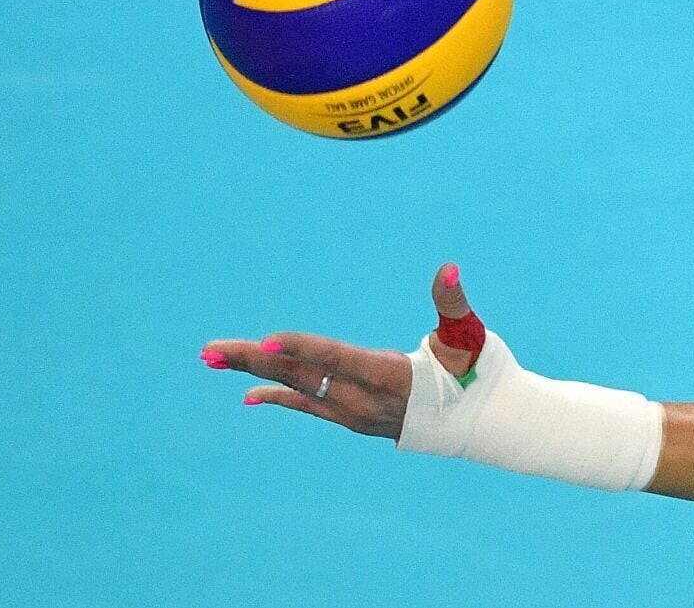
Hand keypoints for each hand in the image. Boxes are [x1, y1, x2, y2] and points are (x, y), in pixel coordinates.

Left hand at [199, 262, 485, 440]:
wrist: (484, 423)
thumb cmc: (479, 373)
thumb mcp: (470, 336)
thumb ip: (453, 304)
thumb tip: (449, 269)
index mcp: (391, 377)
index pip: (338, 360)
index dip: (303, 350)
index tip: (265, 341)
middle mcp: (365, 401)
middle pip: (302, 377)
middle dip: (254, 361)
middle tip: (208, 351)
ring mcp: (356, 414)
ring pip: (297, 389)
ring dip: (254, 373)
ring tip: (212, 359)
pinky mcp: (353, 418)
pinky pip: (308, 405)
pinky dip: (279, 396)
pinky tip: (249, 395)